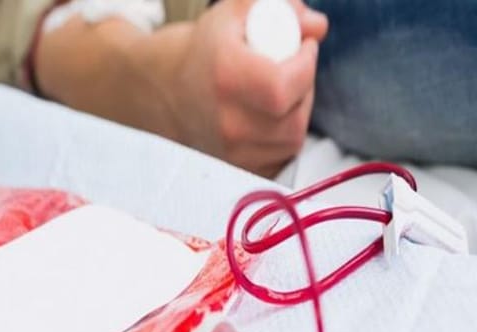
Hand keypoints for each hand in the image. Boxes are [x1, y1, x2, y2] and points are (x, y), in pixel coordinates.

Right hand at [164, 0, 327, 176]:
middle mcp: (229, 123)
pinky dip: (282, 138)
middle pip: (295, 114)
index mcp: (227, 79)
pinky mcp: (237, 170)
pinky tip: (267, 119)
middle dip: (303, 88)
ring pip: (292, 139)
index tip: (304, 48)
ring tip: (277, 94)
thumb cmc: (198, 53)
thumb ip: (282, 9)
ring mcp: (232, 153)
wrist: (159, 92)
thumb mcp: (232, 15)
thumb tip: (317, 27)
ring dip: (296, 113)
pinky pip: (280, 158)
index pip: (286, 84)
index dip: (305, 64)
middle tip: (292, 70)